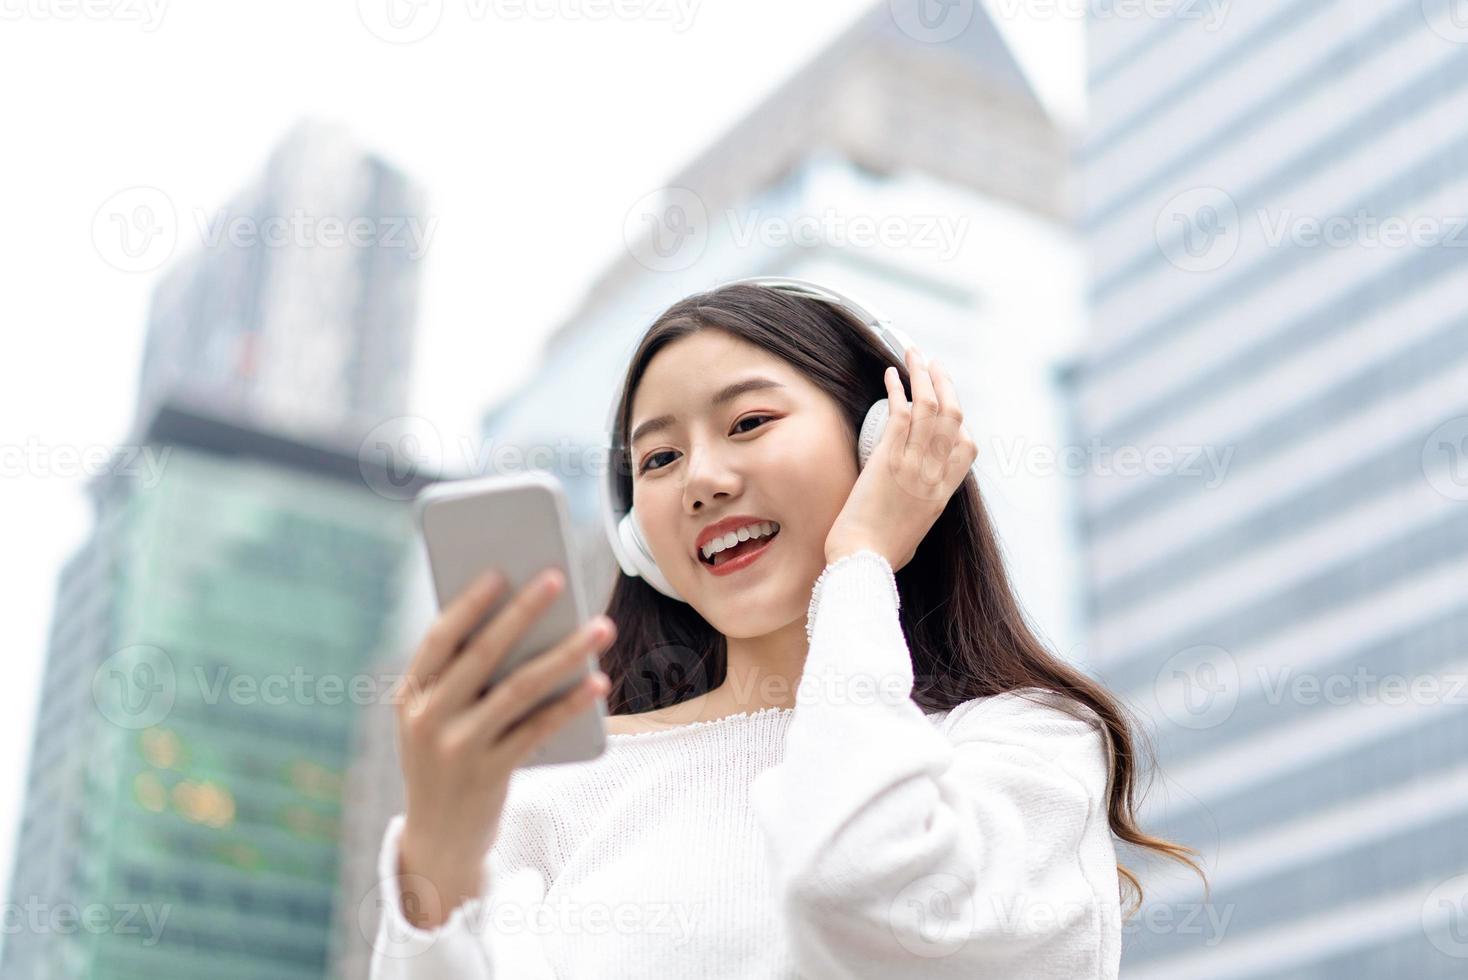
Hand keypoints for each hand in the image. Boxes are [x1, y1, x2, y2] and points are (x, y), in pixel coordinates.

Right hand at [389, 567, 614, 928]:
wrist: (438, 841)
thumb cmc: (447, 760)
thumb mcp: (437, 719)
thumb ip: (465, 677)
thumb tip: (526, 620)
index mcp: (409, 696)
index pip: (439, 638)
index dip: (469, 603)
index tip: (500, 570)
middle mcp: (428, 720)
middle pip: (483, 655)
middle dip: (524, 612)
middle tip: (557, 577)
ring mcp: (458, 749)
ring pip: (519, 689)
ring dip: (565, 653)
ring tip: (601, 627)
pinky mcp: (490, 775)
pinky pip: (537, 729)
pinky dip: (570, 704)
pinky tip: (598, 682)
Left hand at [823, 345, 976, 571]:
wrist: (862, 564)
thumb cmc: (878, 557)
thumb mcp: (913, 535)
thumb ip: (917, 513)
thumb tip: (909, 509)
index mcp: (943, 495)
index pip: (966, 447)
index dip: (958, 421)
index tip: (946, 404)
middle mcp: (935, 476)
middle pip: (952, 417)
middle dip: (944, 384)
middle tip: (933, 363)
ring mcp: (914, 466)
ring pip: (929, 408)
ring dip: (922, 375)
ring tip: (914, 353)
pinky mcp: (888, 461)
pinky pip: (900, 414)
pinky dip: (897, 388)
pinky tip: (890, 373)